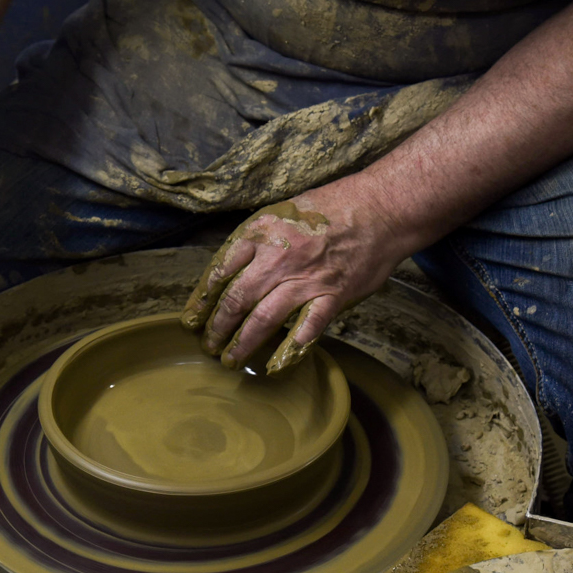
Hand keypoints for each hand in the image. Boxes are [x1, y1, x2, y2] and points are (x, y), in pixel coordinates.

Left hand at [180, 178, 407, 373]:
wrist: (380, 208)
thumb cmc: (330, 207)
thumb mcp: (282, 211)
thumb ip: (257, 239)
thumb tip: (231, 268)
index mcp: (260, 233)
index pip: (220, 270)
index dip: (202, 298)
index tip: (192, 318)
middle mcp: (278, 258)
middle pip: (236, 299)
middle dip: (217, 326)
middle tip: (208, 345)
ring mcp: (305, 279)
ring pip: (263, 318)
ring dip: (243, 342)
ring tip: (230, 358)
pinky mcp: (332, 296)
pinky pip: (306, 328)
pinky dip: (288, 349)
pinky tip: (273, 365)